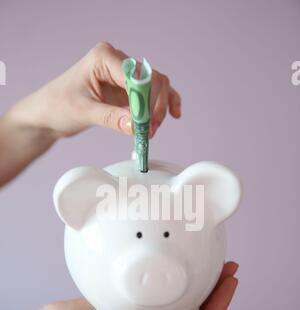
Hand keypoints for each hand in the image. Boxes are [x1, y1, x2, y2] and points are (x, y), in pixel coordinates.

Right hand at [0, 262, 237, 309]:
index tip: (230, 281)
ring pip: (184, 299)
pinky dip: (178, 276)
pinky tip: (179, 261)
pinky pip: (165, 289)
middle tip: (228, 265)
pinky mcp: (137, 303)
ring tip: (212, 261)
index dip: (219, 307)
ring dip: (201, 282)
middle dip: (216, 290)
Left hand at [11, 42, 180, 139]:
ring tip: (152, 130)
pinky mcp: (126, 91)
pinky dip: (163, 105)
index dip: (145, 100)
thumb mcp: (83, 112)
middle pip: (152, 79)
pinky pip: (152, 96)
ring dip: (159, 109)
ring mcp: (124, 77)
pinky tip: (172, 115)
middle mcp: (117, 63)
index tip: (144, 123)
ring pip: (156, 87)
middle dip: (155, 106)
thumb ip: (111, 118)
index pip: (136, 76)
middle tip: (150, 129)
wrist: (47, 115)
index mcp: (104, 57)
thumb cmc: (57, 105)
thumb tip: (136, 125)